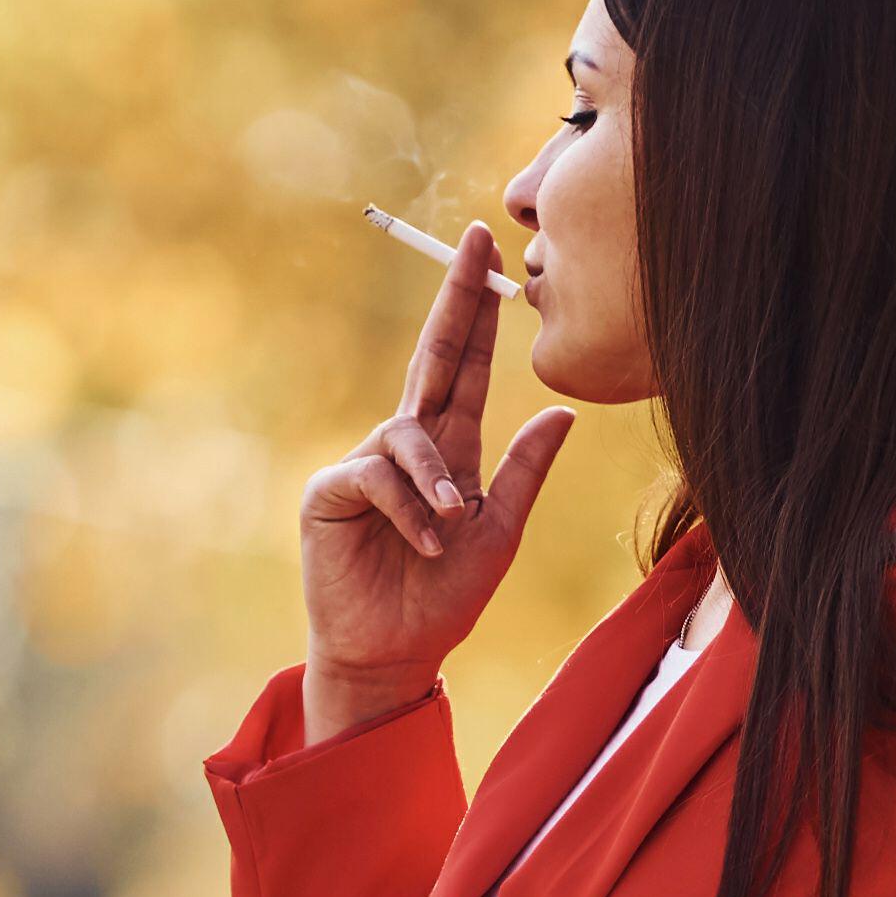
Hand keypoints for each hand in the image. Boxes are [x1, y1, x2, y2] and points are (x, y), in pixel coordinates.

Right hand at [300, 228, 569, 737]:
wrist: (395, 652)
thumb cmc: (444, 597)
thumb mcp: (500, 533)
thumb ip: (525, 472)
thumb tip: (563, 413)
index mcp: (449, 449)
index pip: (464, 366)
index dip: (476, 311)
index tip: (491, 252)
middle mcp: (406, 445)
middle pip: (431, 358)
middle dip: (455, 300)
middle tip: (475, 243)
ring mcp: (365, 464)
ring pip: (407, 435)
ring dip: (437, 483)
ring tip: (454, 525)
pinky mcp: (333, 490)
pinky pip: (377, 476)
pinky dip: (410, 509)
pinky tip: (426, 543)